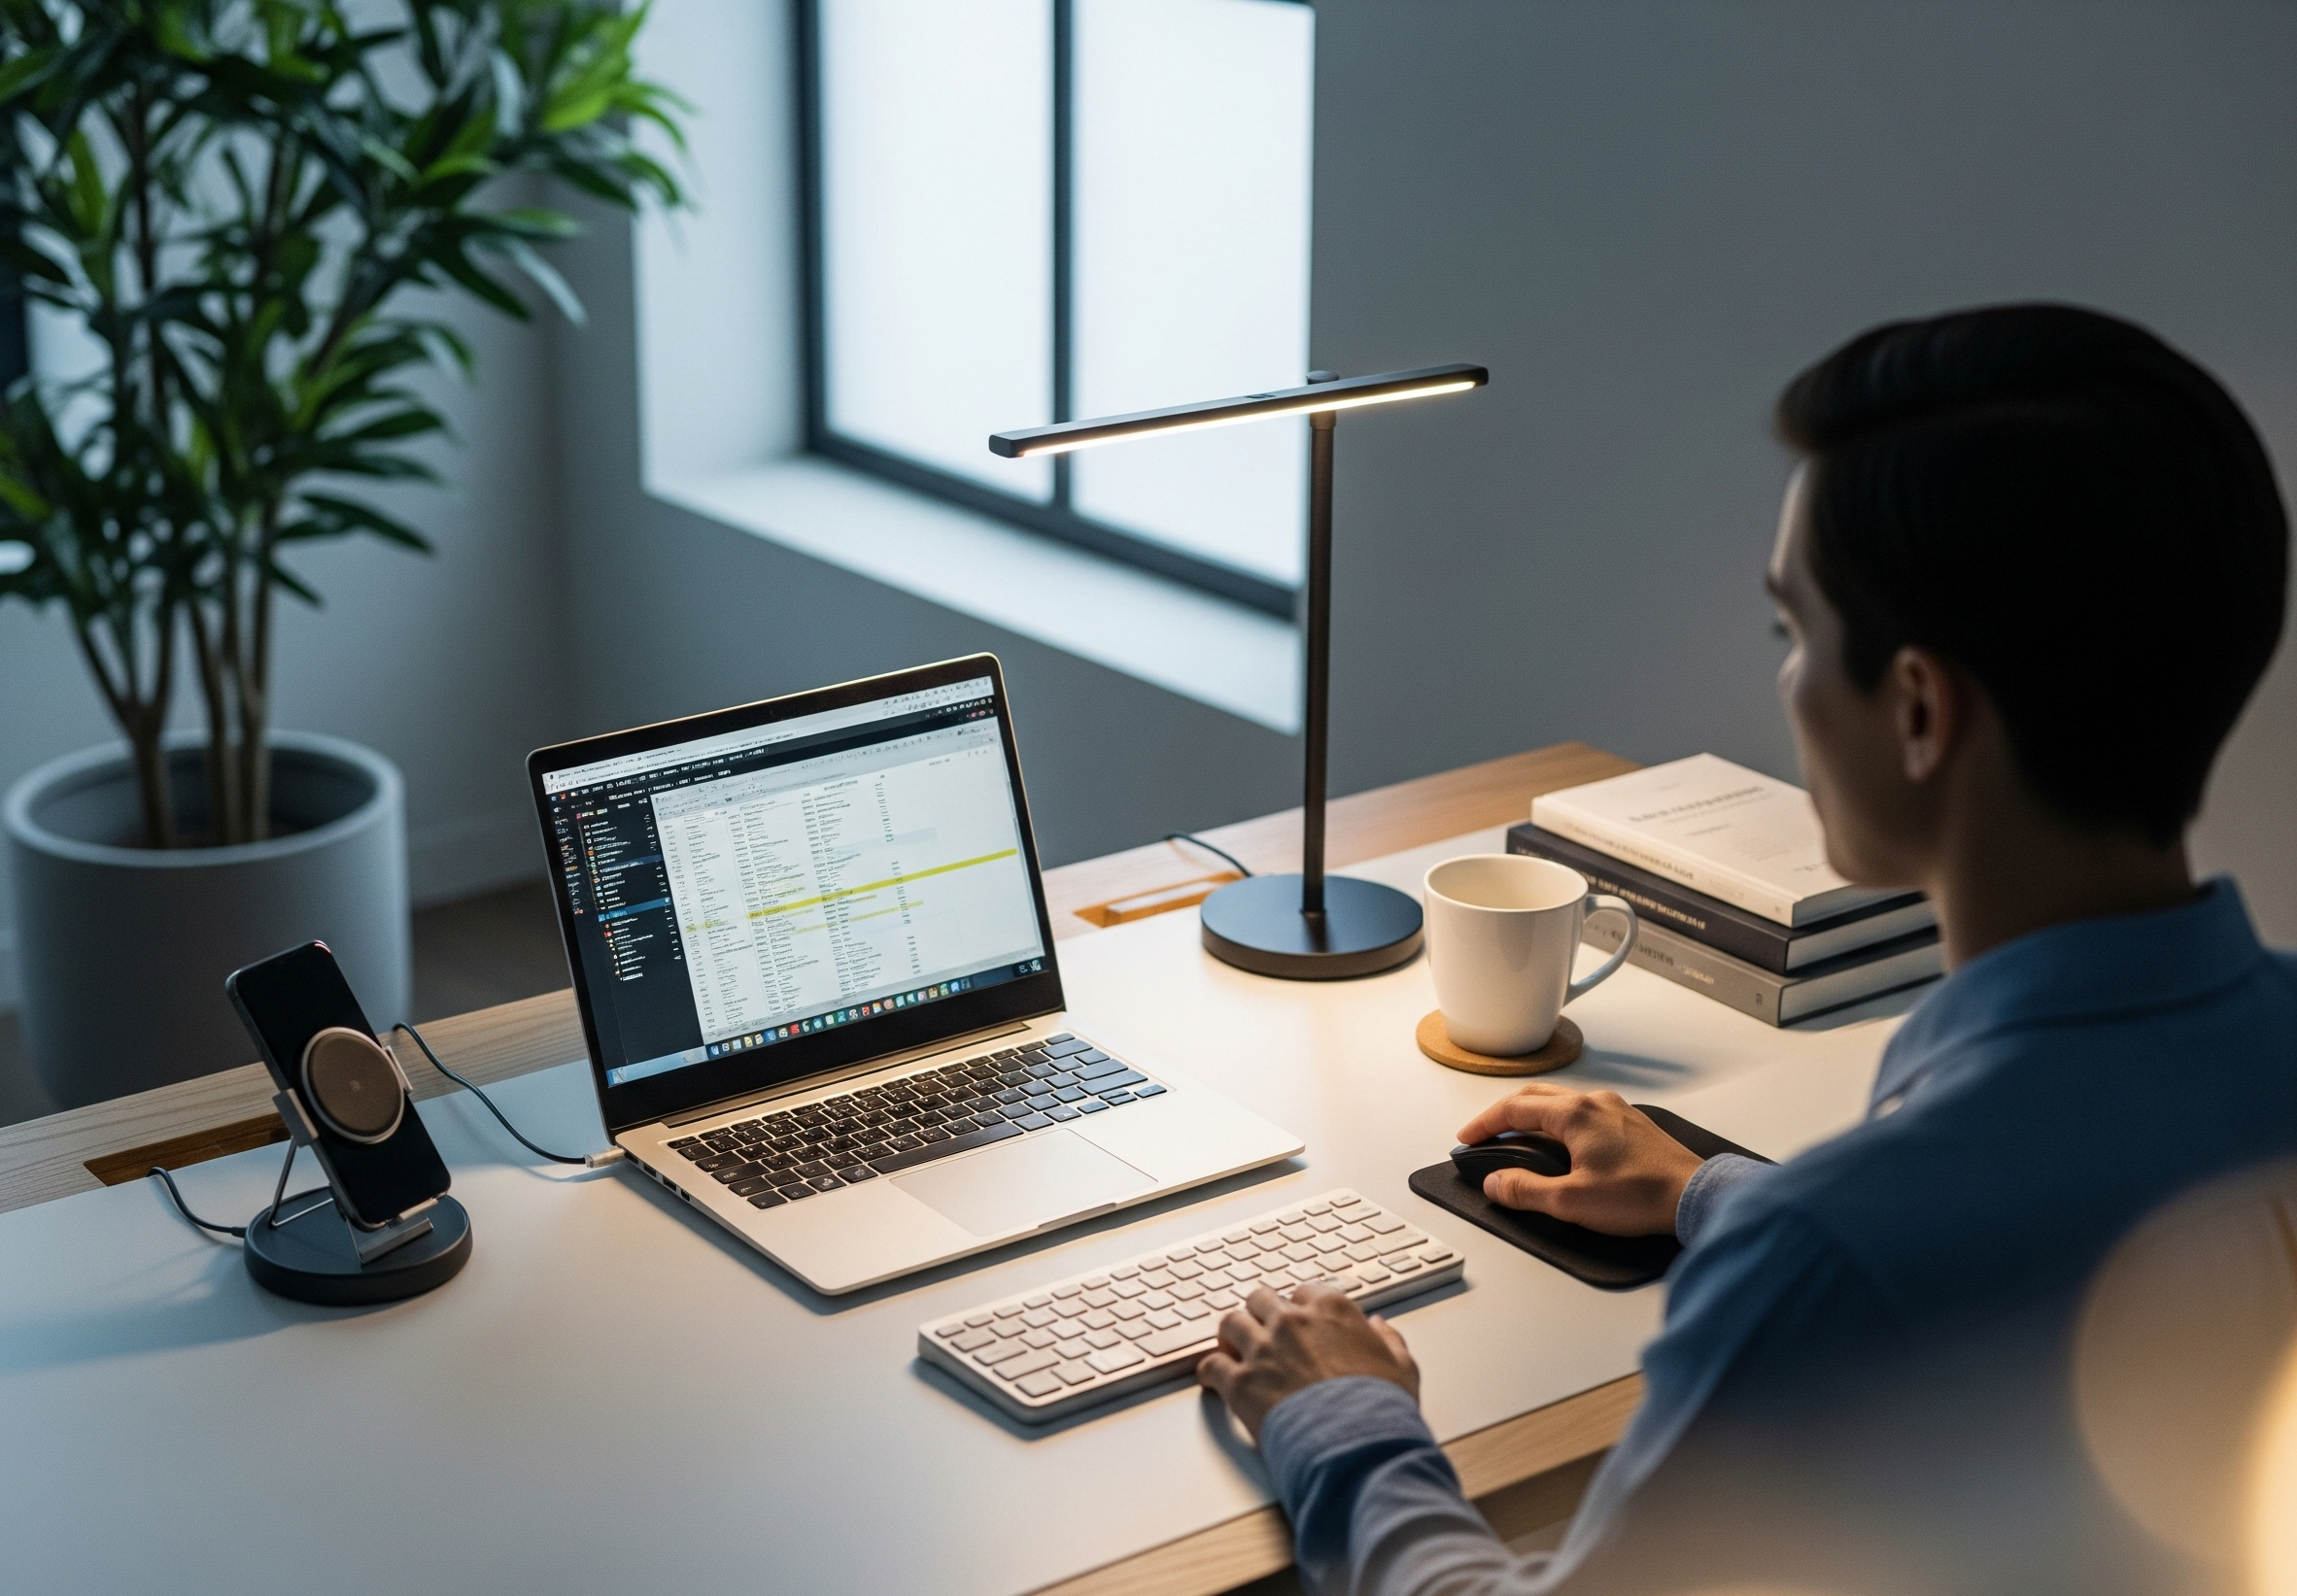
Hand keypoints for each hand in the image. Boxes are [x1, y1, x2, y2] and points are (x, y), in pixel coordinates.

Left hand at [1196, 1282, 1419, 1441]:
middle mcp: (1292, 1322)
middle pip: (1261, 1299)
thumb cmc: (1381, 1409)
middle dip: (1261, 1313)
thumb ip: (1389, 1341)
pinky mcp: (1240, 1382)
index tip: (1302, 1321)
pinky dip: (1211, 1372)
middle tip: (1263, 1331)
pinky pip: (1211, 1365)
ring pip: (1230, 1323)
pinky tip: (1215, 1379)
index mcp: (1331, 1310)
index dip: (1301, 1307)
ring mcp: (1263, 1350)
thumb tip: (1379, 1327)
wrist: (1357, 1446)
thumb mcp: (1402, 1368)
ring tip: (1234, 1349)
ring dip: (1232, 1336)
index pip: (1306, 1291)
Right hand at [1456, 1084, 1704, 1236]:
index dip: (1485, 1124)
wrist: (1695, 1196)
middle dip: (1505, 1114)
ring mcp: (1616, 1109)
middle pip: (1535, 1096)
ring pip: (1561, 1101)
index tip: (1468, 1139)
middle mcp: (1594, 1102)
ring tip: (1519, 1139)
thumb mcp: (1571, 1201)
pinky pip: (1584, 1112)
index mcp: (1575, 1114)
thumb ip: (1525, 1190)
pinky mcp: (1632, 1124)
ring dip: (1533, 1115)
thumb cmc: (1641, 1196)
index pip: (1514, 1109)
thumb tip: (1495, 1183)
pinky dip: (1560, 1121)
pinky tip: (1562, 1143)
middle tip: (1487, 1135)